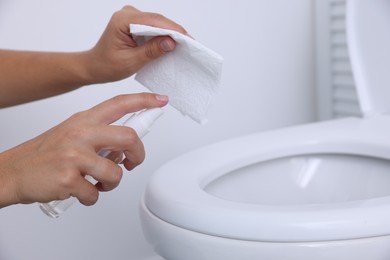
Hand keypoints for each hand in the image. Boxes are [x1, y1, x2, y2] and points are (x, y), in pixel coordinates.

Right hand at [0, 93, 167, 206]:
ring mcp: (74, 155)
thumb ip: (99, 134)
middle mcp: (81, 133)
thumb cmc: (45, 153)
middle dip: (138, 155)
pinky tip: (80, 191)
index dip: (144, 100)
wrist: (13, 171)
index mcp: (84, 120)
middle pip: (129, 138)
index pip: (119, 103)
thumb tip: (127, 144)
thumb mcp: (72, 132)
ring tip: (97, 182)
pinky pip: (95, 194)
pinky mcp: (68, 178)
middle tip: (132, 163)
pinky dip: (92, 198)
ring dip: (110, 183)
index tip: (160, 100)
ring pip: (116, 172)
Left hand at [84, 5, 187, 82]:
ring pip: (158, 23)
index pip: (153, 21)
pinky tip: (173, 44)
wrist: (96, 66)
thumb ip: (151, 51)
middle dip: (175, 32)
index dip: (173, 30)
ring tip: (185, 45)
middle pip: (158, 20)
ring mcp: (132, 17)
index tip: (188, 40)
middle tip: (191, 44)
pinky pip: (154, 27)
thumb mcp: (131, 61)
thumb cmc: (108, 65)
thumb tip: (171, 42)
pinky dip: (164, 35)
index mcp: (123, 20)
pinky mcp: (136, 23)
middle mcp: (128, 14)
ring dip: (171, 33)